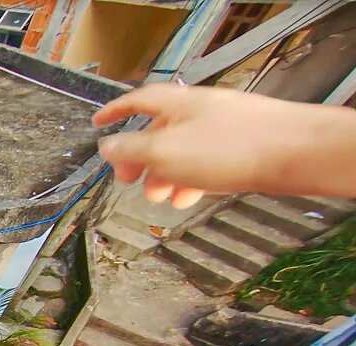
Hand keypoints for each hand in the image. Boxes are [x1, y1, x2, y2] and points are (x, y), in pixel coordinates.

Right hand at [92, 84, 349, 207]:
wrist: (292, 152)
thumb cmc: (230, 147)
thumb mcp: (164, 151)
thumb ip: (131, 150)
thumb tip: (107, 146)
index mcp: (177, 104)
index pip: (137, 101)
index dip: (115, 112)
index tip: (99, 123)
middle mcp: (199, 111)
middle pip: (158, 130)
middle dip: (140, 157)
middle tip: (128, 179)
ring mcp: (222, 129)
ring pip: (182, 151)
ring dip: (164, 175)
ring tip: (158, 197)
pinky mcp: (241, 148)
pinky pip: (205, 162)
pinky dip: (190, 179)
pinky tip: (187, 197)